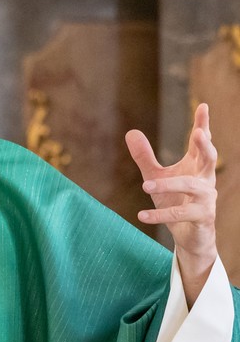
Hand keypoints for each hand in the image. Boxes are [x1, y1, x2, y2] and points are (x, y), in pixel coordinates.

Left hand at [125, 103, 217, 306]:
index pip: (201, 143)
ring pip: (191, 187)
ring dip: (168, 185)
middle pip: (209, 159)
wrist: (188, 235)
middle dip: (206, 145)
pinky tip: (141, 215)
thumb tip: (131, 131)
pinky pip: (181, 215)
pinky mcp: (201, 218)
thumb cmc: (175, 201)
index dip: (202, 124)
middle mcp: (205, 180)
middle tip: (199, 133)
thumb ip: (145, 157)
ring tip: (144, 185)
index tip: (203, 105)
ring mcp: (206, 199)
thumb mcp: (156, 177)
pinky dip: (160, 215)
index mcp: (196, 166)